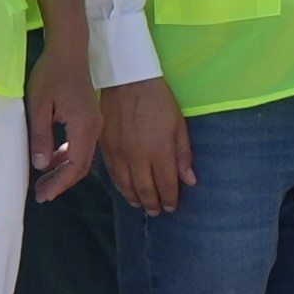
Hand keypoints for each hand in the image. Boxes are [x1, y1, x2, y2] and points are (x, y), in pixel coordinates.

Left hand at [28, 40, 98, 201]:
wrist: (69, 49)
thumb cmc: (51, 74)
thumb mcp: (39, 106)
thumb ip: (41, 137)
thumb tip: (41, 166)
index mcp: (84, 127)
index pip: (75, 166)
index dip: (59, 184)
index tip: (42, 196)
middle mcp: (94, 128)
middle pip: (82, 166)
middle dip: (61, 183)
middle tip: (41, 195)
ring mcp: (94, 123)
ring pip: (82, 156)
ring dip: (64, 171)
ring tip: (43, 182)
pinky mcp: (89, 118)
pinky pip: (81, 145)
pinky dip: (67, 157)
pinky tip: (52, 160)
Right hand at [99, 76, 193, 214]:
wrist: (127, 81)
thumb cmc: (158, 101)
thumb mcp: (178, 124)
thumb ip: (183, 154)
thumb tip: (189, 181)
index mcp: (159, 152)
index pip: (165, 185)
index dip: (169, 199)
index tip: (172, 207)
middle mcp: (137, 158)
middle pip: (145, 190)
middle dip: (153, 204)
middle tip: (157, 211)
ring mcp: (119, 155)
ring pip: (126, 186)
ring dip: (135, 199)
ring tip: (142, 205)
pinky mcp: (105, 149)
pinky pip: (113, 175)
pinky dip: (120, 187)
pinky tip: (126, 190)